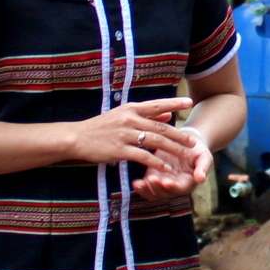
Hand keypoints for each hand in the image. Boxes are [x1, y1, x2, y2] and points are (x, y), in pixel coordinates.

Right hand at [71, 98, 193, 170]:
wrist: (77, 137)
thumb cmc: (100, 127)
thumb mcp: (122, 115)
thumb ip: (145, 115)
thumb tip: (167, 115)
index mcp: (130, 109)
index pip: (156, 105)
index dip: (173, 103)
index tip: (189, 102)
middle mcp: (130, 119)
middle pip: (160, 127)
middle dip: (178, 134)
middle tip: (193, 141)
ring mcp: (125, 134)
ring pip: (155, 141)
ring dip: (172, 148)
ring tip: (185, 154)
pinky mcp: (119, 149)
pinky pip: (142, 156)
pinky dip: (156, 162)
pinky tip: (165, 167)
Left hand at [131, 125, 211, 202]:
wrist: (187, 143)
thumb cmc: (198, 150)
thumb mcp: (204, 157)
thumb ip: (203, 167)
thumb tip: (201, 179)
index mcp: (188, 182)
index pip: (180, 188)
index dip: (173, 186)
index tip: (166, 182)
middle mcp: (175, 186)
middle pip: (165, 193)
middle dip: (157, 188)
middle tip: (151, 180)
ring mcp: (163, 182)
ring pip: (153, 193)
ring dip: (146, 190)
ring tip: (139, 184)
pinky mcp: (154, 176)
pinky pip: (146, 186)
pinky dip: (141, 187)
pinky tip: (135, 183)